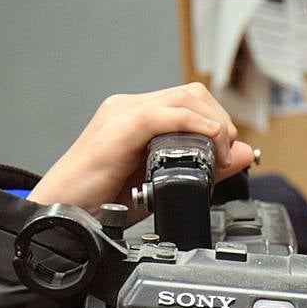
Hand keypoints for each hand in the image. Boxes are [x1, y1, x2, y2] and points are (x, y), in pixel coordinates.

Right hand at [28, 82, 256, 215]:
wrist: (63, 212)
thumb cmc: (104, 201)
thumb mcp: (165, 183)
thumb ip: (205, 167)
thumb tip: (243, 154)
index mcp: (140, 118)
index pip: (192, 102)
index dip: (219, 124)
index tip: (229, 155)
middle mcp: (131, 108)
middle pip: (193, 95)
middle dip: (222, 123)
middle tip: (227, 156)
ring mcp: (123, 114)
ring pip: (184, 99)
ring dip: (213, 125)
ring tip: (220, 155)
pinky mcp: (118, 129)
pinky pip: (162, 115)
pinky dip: (193, 125)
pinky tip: (209, 142)